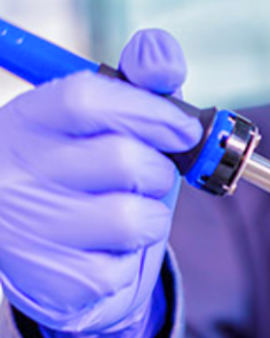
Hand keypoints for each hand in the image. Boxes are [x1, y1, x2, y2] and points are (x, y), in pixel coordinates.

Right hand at [0, 29, 200, 337]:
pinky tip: (106, 252)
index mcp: (28, 122)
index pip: (88, 99)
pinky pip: (127, 266)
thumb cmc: (95, 176)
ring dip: (151, 217)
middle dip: (159, 171)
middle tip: (148, 177)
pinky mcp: (53, 281)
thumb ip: (141, 86)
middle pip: (125, 160)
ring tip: (126, 215)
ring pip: (134, 219)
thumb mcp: (113, 124)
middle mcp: (15, 174)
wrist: (55, 258)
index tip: (185, 128)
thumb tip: (162, 57)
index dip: (150, 110)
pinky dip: (133, 258)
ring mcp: (28, 231)